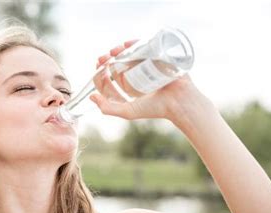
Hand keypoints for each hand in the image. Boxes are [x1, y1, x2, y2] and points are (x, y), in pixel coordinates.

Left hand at [90, 42, 216, 130]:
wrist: (179, 101)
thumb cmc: (156, 109)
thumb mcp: (129, 112)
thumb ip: (108, 109)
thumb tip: (91, 97)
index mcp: (128, 90)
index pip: (109, 79)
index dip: (100, 73)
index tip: (98, 68)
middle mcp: (136, 77)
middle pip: (117, 64)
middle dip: (108, 59)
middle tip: (105, 57)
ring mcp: (146, 67)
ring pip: (128, 54)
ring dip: (118, 50)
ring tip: (115, 50)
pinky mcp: (156, 58)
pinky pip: (142, 47)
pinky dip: (133, 43)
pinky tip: (126, 44)